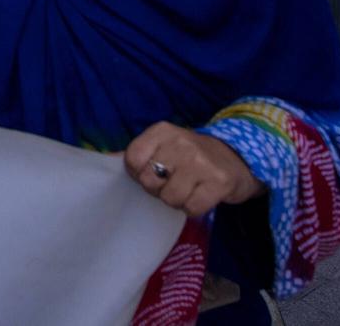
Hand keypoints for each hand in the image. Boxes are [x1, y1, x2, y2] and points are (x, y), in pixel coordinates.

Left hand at [123, 123, 263, 217]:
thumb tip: (102, 162)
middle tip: (174, 182)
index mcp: (162, 131)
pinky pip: (192, 208)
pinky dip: (194, 209)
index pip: (132, 159)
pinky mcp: (220, 182)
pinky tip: (201, 196)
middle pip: (149, 181)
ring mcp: (201, 162)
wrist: (238, 159)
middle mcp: (181, 142)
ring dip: (177, 201)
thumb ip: (136, 154)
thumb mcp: (164, 146)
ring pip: (170, 197)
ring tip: (188, 189)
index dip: (139, 173)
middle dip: (159, 189)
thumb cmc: (192, 156)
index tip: (153, 172)